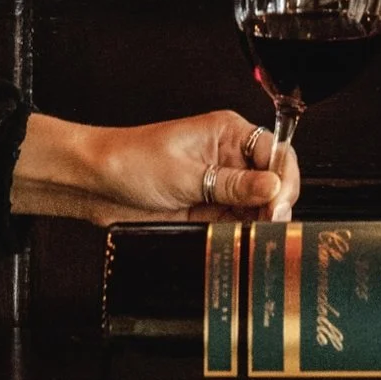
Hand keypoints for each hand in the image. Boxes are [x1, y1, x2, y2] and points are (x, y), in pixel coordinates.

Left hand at [11, 109, 299, 224]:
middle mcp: (230, 158)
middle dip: (276, 205)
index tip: (278, 204)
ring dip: (259, 225)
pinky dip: (242, 237)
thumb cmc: (133, 161)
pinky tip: (242, 246)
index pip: (276, 152)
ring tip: (256, 241)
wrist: (97, 185)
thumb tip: (275, 187)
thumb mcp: (187, 173)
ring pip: (257, 208)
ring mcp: (219, 187)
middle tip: (270, 227)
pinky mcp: (207, 212)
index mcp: (229, 133)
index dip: (283, 178)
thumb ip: (234, 184)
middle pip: (272, 183)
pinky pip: (236, 226)